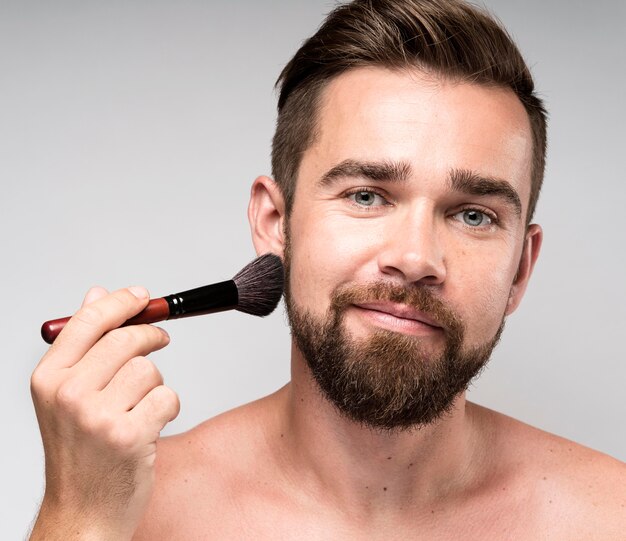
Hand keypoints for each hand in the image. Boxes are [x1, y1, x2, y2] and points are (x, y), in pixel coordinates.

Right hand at [30, 286, 179, 540]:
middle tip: (161, 340)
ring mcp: (97, 416)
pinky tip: (151, 425)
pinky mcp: (129, 435)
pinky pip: (167, 397)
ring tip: (140, 407)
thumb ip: (83, 344)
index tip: (143, 296)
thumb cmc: (80, 452)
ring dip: (155, 385)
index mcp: (49, 379)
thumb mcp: (67, 396)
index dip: (121, 302)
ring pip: (150, 369)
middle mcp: (68, 394)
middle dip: (151, 336)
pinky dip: (169, 408)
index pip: (88, 321)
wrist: (82, 512)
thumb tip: (96, 294)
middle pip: (126, 339)